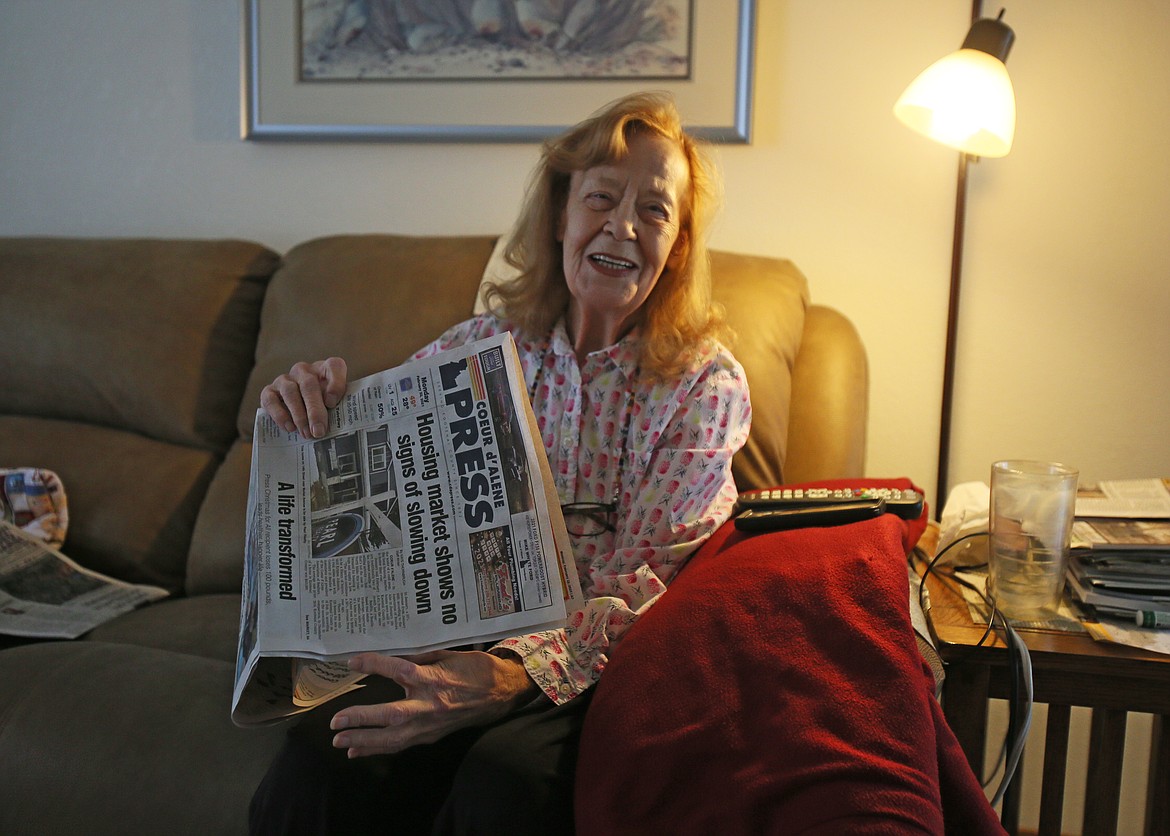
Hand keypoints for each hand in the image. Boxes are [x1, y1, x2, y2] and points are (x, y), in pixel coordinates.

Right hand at [259, 358, 347, 438]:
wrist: (299, 414)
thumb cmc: (322, 409)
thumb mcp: (336, 405)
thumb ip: (339, 407)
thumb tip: (335, 420)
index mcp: (325, 370)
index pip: (334, 366)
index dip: (335, 384)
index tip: (333, 404)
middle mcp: (304, 371)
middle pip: (309, 384)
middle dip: (314, 410)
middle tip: (318, 431)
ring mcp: (285, 379)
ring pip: (290, 391)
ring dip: (298, 415)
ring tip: (306, 433)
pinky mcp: (269, 391)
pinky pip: (270, 399)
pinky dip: (279, 414)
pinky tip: (289, 428)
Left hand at [330, 650, 539, 757]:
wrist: (501, 693)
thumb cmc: (476, 669)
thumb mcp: (449, 654)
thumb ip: (420, 657)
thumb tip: (393, 653)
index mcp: (435, 678)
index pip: (399, 671)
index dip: (374, 665)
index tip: (352, 661)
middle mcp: (430, 704)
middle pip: (391, 715)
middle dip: (361, 719)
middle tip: (336, 722)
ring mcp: (431, 724)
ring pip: (393, 738)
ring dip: (364, 741)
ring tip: (339, 741)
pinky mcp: (431, 736)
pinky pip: (401, 745)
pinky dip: (378, 749)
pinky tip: (357, 751)